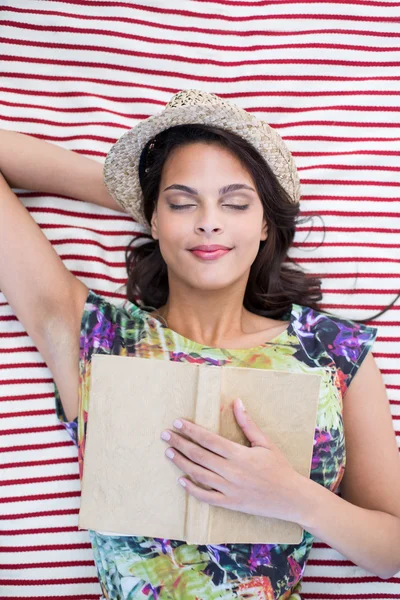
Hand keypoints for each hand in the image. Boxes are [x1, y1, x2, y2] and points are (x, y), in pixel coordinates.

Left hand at [160, 397, 303, 521]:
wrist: (291, 498)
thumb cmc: (280, 467)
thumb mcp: (265, 442)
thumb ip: (248, 423)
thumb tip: (236, 402)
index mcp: (239, 454)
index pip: (208, 439)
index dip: (191, 430)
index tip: (177, 423)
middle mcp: (231, 471)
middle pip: (199, 455)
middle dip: (180, 443)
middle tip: (165, 435)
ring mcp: (229, 489)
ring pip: (199, 474)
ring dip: (181, 463)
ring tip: (169, 452)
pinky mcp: (230, 503)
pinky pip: (206, 497)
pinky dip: (192, 489)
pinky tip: (181, 480)